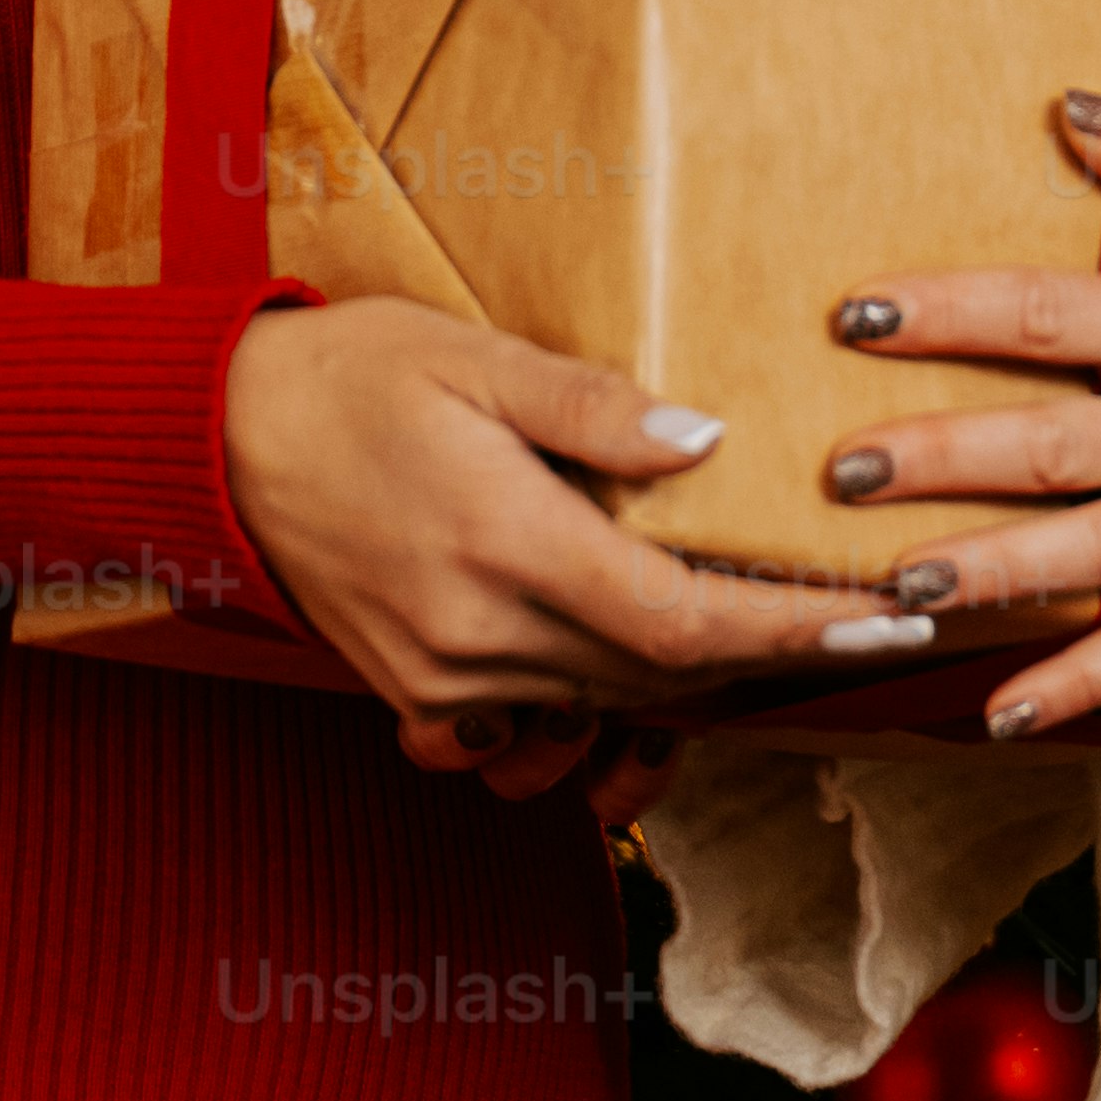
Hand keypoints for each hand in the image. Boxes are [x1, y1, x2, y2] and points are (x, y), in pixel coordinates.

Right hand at [221, 296, 925, 726]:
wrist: (214, 438)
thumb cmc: (350, 376)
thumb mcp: (473, 356)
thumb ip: (591, 407)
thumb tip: (706, 444)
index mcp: (509, 547)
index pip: (689, 624)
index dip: (798, 632)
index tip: (886, 622)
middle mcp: (481, 636)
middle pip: (665, 682)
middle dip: (771, 658)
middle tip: (862, 618)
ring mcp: (443, 681)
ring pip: (603, 715)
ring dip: (684, 693)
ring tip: (747, 639)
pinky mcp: (413, 695)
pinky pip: (523, 743)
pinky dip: (583, 720)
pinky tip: (613, 668)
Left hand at [821, 92, 1100, 735]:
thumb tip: (1071, 112)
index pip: (1044, 313)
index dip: (942, 313)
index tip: (855, 316)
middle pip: (1043, 447)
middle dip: (933, 459)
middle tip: (840, 475)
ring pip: (1086, 553)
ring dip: (987, 572)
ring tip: (897, 588)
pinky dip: (1084, 681)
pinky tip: (1006, 711)